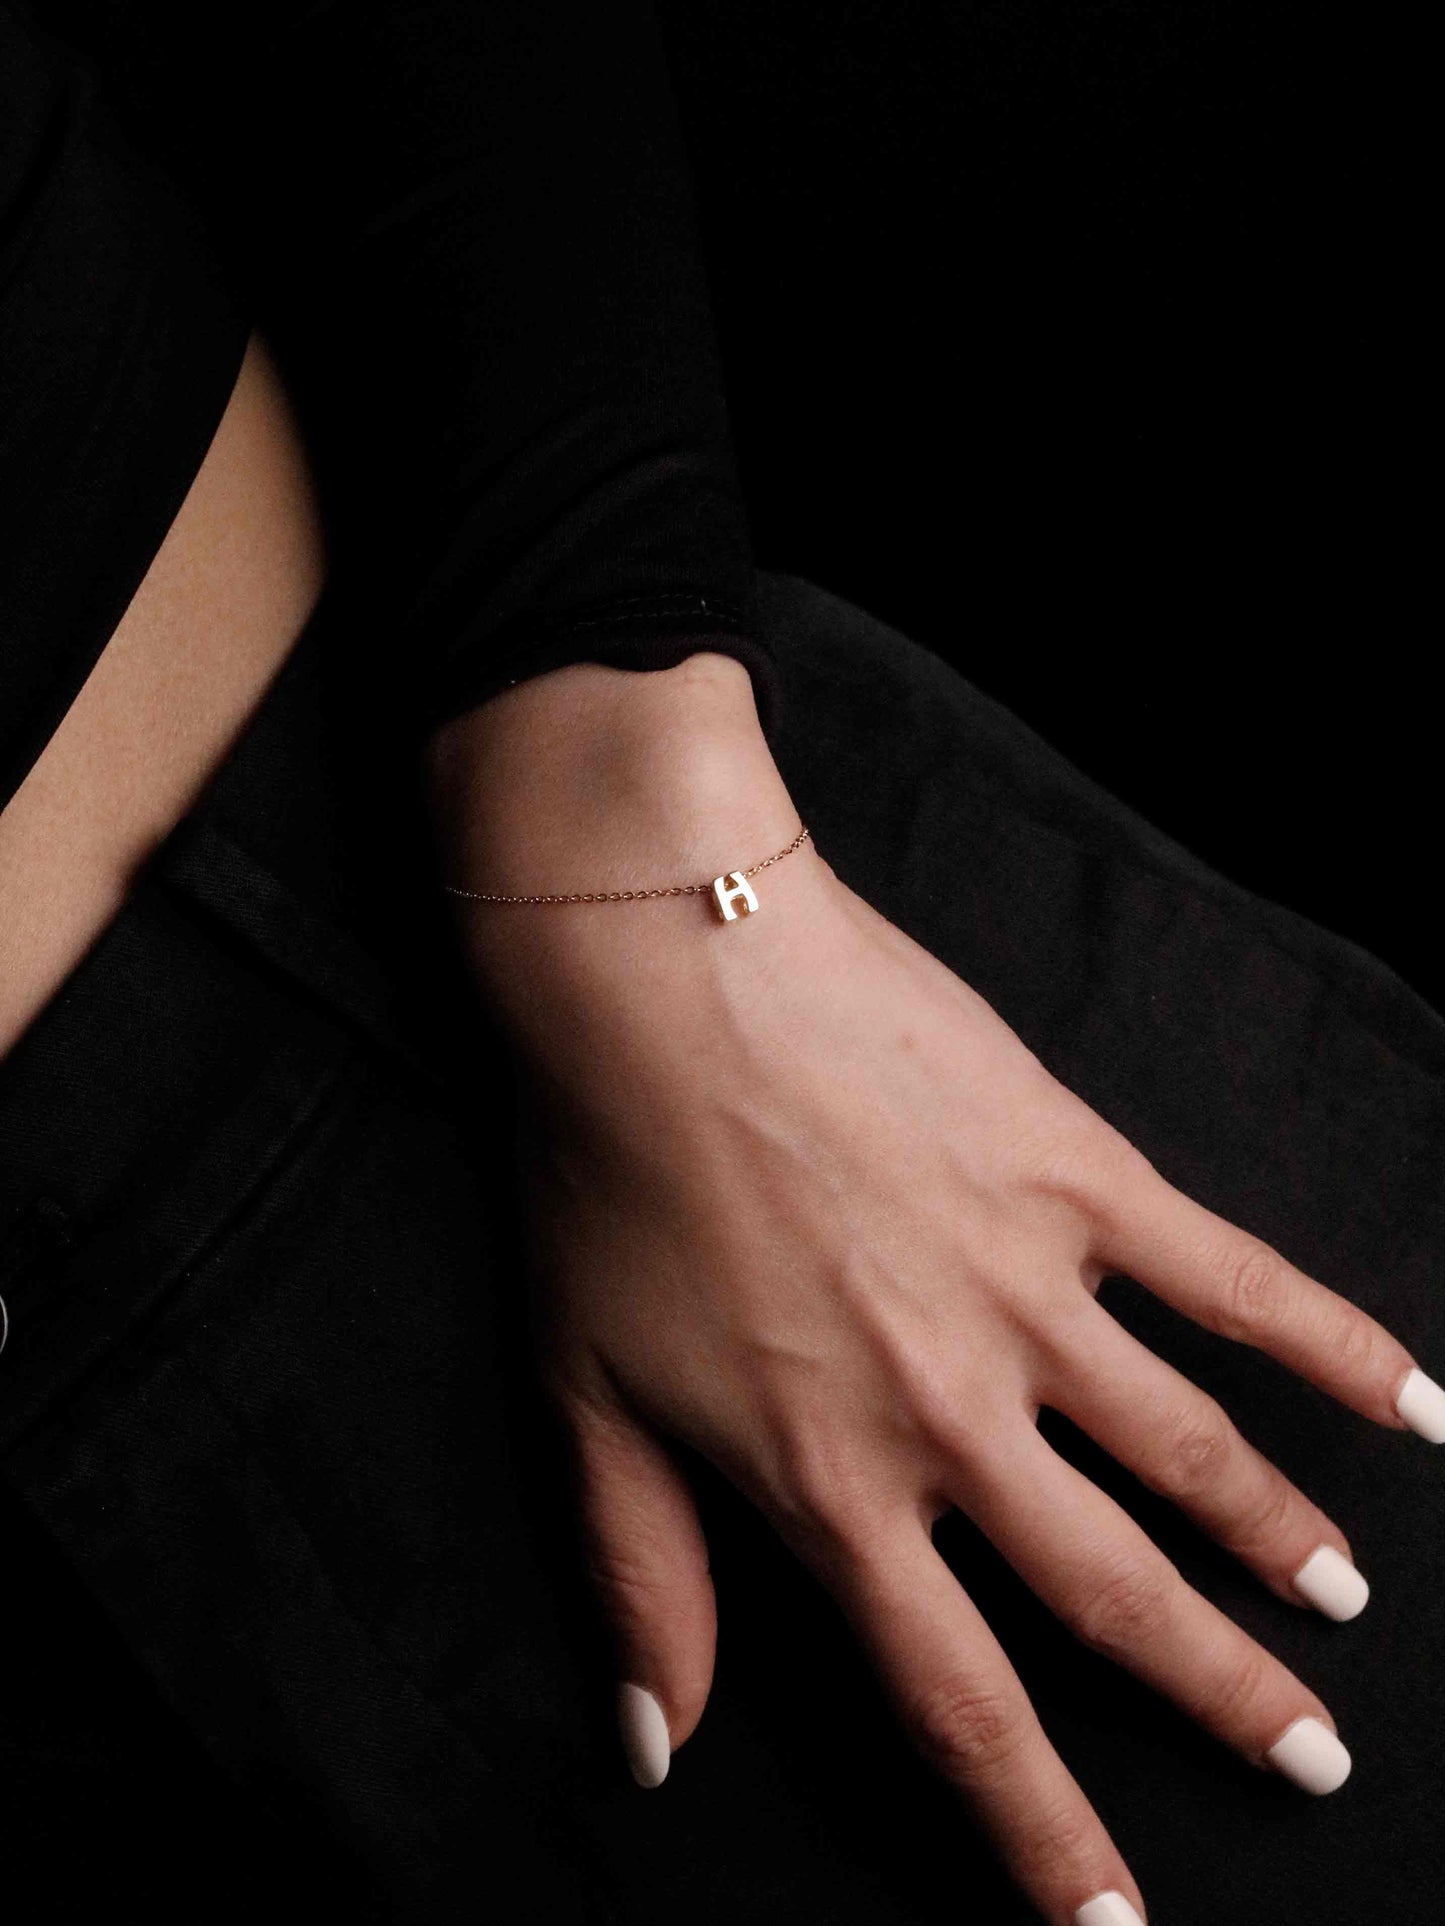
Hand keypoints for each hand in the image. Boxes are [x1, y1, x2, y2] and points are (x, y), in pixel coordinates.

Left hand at [425, 654, 1440, 1925]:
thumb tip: (656, 1747)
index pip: (961, 1704)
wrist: (659, 972)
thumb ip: (637, 1581)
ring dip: (1281, 1540)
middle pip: (1114, 1594)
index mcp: (832, 1485)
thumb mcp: (583, 1400)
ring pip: (1192, 1455)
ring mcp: (1032, 1291)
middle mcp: (954, 1415)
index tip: (1118, 1925)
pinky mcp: (1076, 1175)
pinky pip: (1230, 1278)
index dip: (1044, 1833)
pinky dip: (1328, 1343)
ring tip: (1343, 1605)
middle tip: (1311, 1757)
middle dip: (1218, 1696)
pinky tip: (1413, 1396)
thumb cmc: (604, 1179)